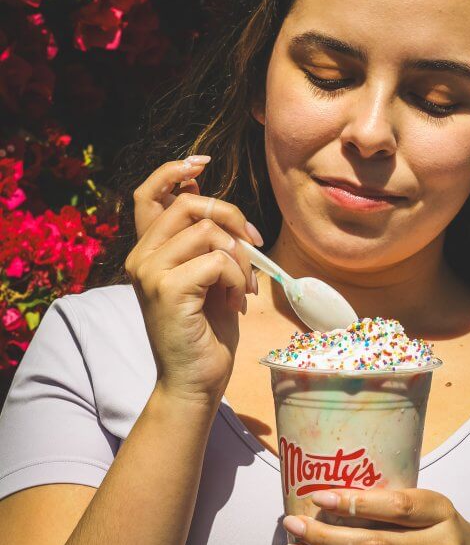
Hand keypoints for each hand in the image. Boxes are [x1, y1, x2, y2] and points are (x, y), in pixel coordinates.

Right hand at [125, 156, 263, 403]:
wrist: (194, 382)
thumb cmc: (205, 330)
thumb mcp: (206, 274)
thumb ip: (202, 238)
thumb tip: (202, 186)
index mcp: (147, 250)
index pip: (148, 193)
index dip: (173, 170)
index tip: (202, 162)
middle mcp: (140, 257)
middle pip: (190, 204)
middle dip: (232, 216)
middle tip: (254, 243)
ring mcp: (149, 272)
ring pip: (209, 232)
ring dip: (241, 258)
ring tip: (244, 286)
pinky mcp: (167, 290)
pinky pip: (217, 261)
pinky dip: (238, 279)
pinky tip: (236, 302)